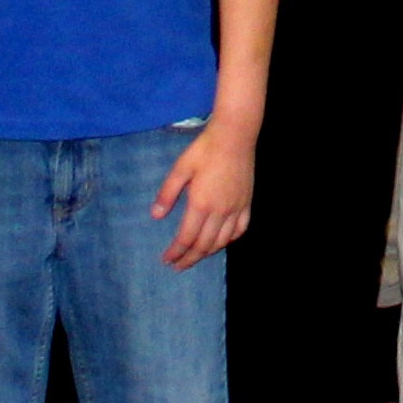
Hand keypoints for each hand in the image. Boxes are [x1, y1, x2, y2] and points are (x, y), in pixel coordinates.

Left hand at [155, 122, 258, 266]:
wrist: (235, 136)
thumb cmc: (205, 150)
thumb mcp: (180, 168)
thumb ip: (167, 193)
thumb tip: (155, 216)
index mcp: (200, 204)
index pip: (186, 237)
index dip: (176, 252)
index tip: (166, 260)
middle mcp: (219, 211)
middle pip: (204, 245)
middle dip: (189, 258)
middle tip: (178, 266)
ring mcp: (236, 208)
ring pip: (222, 241)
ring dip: (207, 253)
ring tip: (196, 256)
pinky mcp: (247, 203)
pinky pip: (240, 229)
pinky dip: (229, 240)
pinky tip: (222, 242)